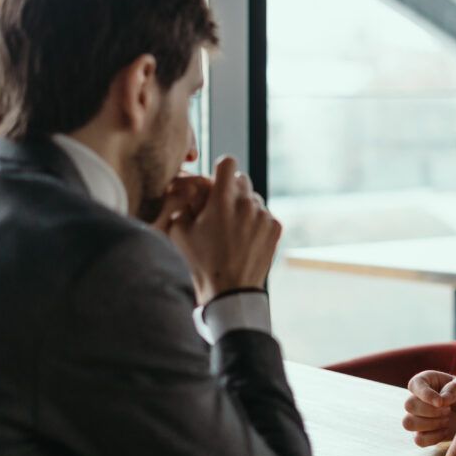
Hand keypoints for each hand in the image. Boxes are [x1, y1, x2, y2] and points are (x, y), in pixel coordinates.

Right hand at [151, 156, 280, 304]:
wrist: (229, 292)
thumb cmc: (200, 263)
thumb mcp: (179, 232)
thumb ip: (183, 204)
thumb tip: (188, 190)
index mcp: (222, 199)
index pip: (228, 163)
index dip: (220, 170)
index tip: (216, 182)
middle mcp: (246, 203)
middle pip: (241, 179)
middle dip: (230, 190)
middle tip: (221, 210)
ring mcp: (264, 215)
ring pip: (254, 198)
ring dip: (244, 206)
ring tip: (232, 229)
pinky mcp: (275, 228)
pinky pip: (265, 214)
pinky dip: (256, 221)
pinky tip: (245, 239)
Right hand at [403, 371, 455, 447]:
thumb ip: (455, 388)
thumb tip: (442, 399)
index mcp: (425, 381)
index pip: (414, 385)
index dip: (425, 395)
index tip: (441, 402)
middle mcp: (416, 398)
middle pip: (409, 405)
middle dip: (430, 411)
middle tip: (448, 411)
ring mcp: (417, 417)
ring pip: (408, 423)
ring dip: (430, 424)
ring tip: (446, 421)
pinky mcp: (422, 433)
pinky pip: (418, 440)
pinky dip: (433, 438)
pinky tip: (445, 431)